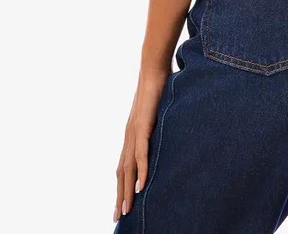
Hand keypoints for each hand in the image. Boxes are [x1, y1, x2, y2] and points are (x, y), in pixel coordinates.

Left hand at [114, 66, 169, 222]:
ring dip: (127, 191)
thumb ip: (160, 124)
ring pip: (127, 168)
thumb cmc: (158, 87)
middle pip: (121, 172)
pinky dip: (140, 171)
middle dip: (119, 196)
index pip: (123, 166)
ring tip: (126, 210)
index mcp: (131, 134)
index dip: (121, 186)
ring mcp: (134, 132)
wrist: (154, 69)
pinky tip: (141, 186)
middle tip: (118, 218)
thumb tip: (169, 132)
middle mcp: (129, 136)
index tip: (121, 205)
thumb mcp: (159, 112)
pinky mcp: (142, 126)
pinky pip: (140, 153)